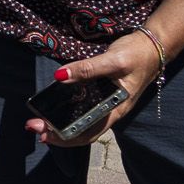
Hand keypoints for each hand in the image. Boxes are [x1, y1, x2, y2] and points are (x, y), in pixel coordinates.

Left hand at [26, 28, 163, 146]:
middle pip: (82, 129)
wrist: (151, 46)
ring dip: (59, 122)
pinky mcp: (101, 92)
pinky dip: (67, 109)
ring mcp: (106, 102)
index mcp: (115, 110)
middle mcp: (109, 110)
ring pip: (81, 119)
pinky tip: (53, 105)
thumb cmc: (136, 55)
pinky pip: (83, 106)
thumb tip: (60, 76)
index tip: (43, 135)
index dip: (66, 138)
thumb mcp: (112, 61)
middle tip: (31, 126)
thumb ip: (88, 69)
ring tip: (39, 119)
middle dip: (56, 132)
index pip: (89, 132)